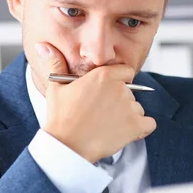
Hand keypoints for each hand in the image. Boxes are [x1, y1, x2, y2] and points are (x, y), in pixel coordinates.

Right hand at [36, 43, 156, 162]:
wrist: (67, 145)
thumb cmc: (61, 118)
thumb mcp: (56, 87)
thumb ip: (56, 64)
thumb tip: (43, 46)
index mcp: (104, 75)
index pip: (125, 71)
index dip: (118, 81)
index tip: (108, 93)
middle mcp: (120, 88)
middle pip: (130, 92)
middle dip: (120, 102)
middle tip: (102, 114)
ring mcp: (130, 107)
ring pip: (137, 109)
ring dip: (128, 117)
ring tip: (108, 126)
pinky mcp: (136, 126)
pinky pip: (149, 124)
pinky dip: (141, 129)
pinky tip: (126, 132)